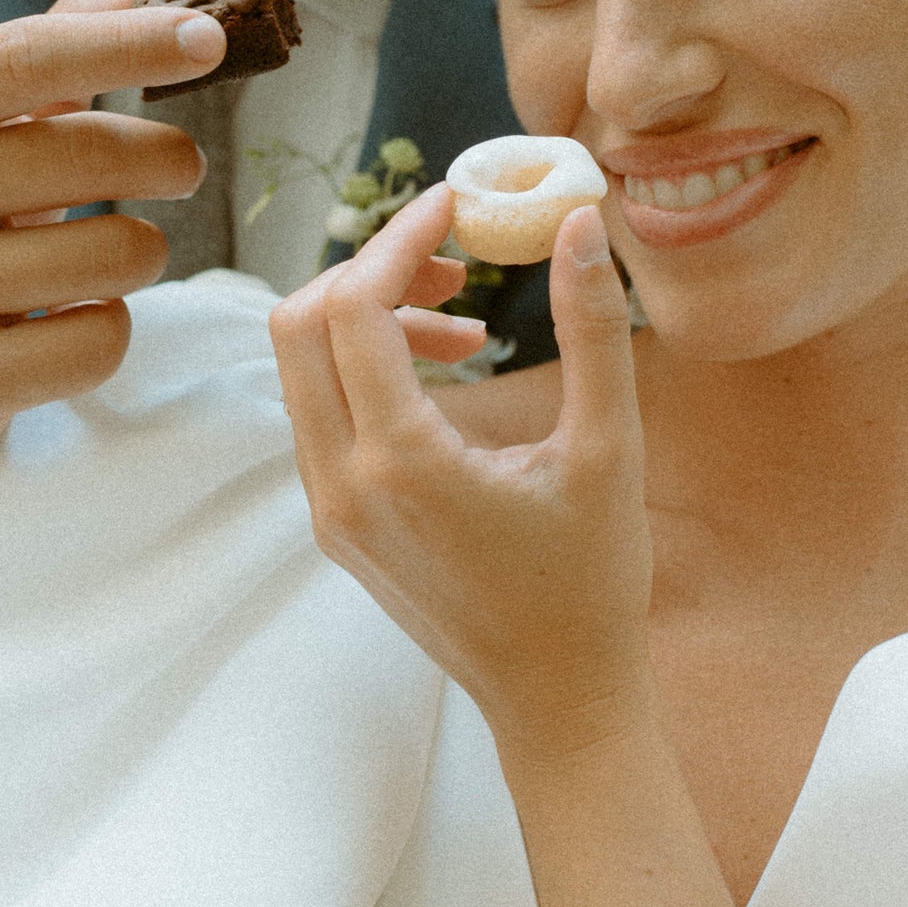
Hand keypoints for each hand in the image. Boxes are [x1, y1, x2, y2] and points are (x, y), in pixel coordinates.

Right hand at [0, 0, 226, 555]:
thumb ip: (47, 48)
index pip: (29, 56)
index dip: (129, 42)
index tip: (209, 38)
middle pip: (88, 156)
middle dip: (167, 158)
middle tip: (182, 168)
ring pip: (112, 256)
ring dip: (140, 253)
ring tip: (109, 255)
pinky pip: (98, 343)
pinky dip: (110, 329)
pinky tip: (75, 320)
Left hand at [270, 187, 655, 765]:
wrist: (558, 701)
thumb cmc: (593, 584)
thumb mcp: (607, 450)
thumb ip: (593, 331)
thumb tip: (578, 224)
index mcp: (401, 464)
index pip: (353, 307)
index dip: (398, 239)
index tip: (457, 205)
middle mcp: (341, 486)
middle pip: (300, 325)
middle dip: (371, 270)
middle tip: (455, 261)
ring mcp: (329, 510)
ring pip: (300, 369)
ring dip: (366, 319)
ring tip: (464, 321)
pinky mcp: (336, 525)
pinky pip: (318, 415)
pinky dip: (363, 371)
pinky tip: (444, 374)